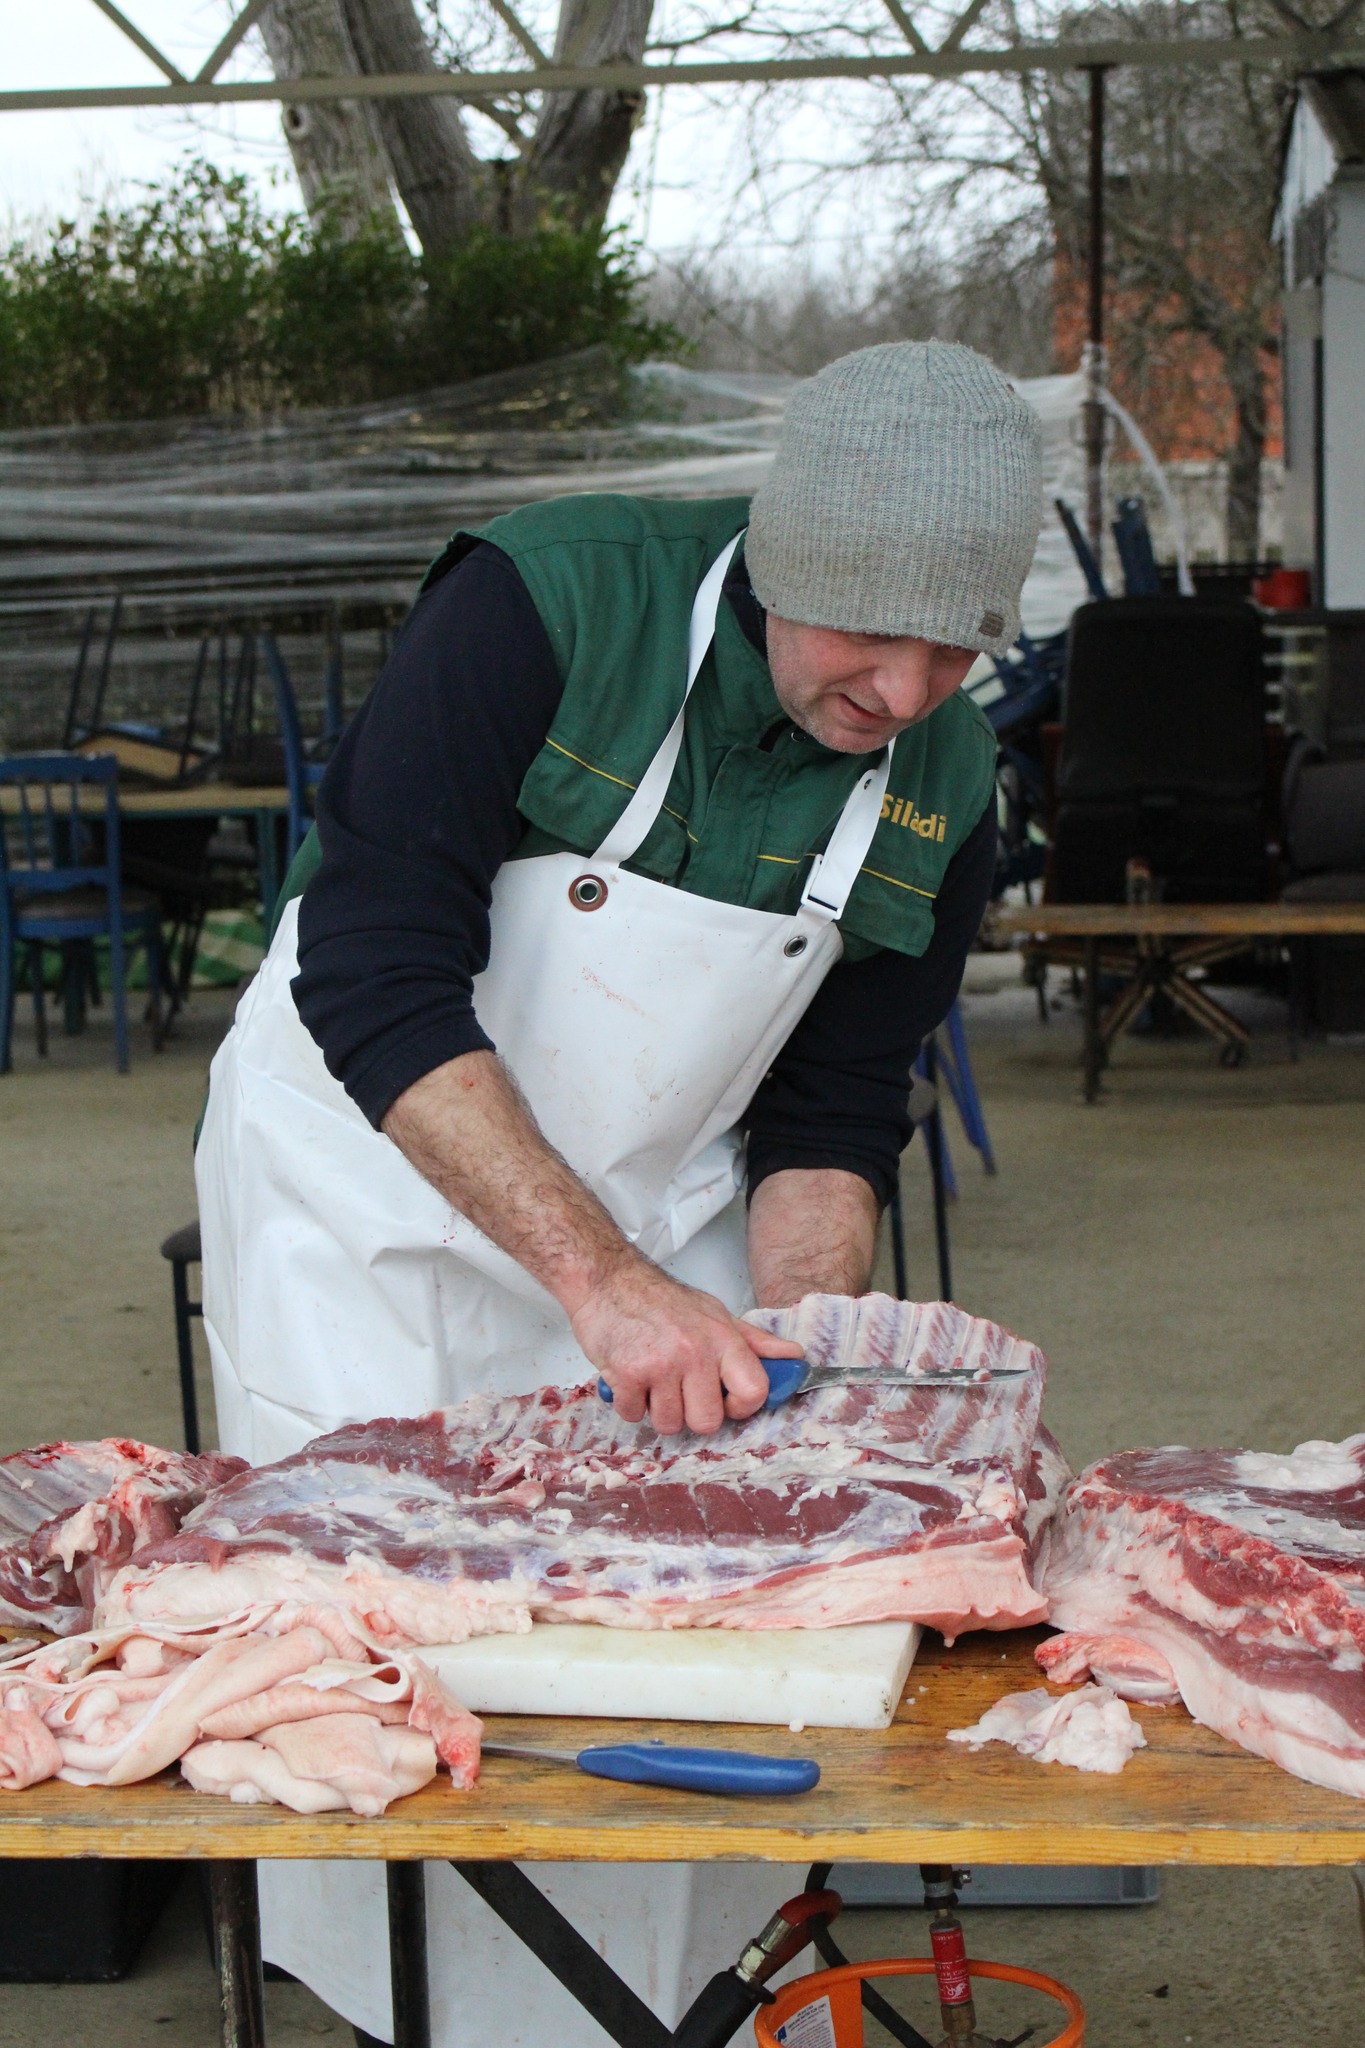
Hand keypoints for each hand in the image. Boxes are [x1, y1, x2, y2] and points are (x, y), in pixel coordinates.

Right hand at [570, 1255, 802, 1434]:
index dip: (741, 1407)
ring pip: (669, 1424)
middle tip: (678, 1389)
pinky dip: (629, 1403)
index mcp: (723, 1339)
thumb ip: (754, 1342)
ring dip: (657, 1410)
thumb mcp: (714, 1313)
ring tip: (652, 1379)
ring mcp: (661, 1365)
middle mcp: (696, 1353)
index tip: (725, 1401)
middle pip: (707, 1422)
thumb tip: (795, 1357)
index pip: (754, 1391)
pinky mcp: (627, 1375)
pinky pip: (634, 1416)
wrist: (608, 1280)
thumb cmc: (661, 1300)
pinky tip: (630, 1377)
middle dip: (691, 1414)